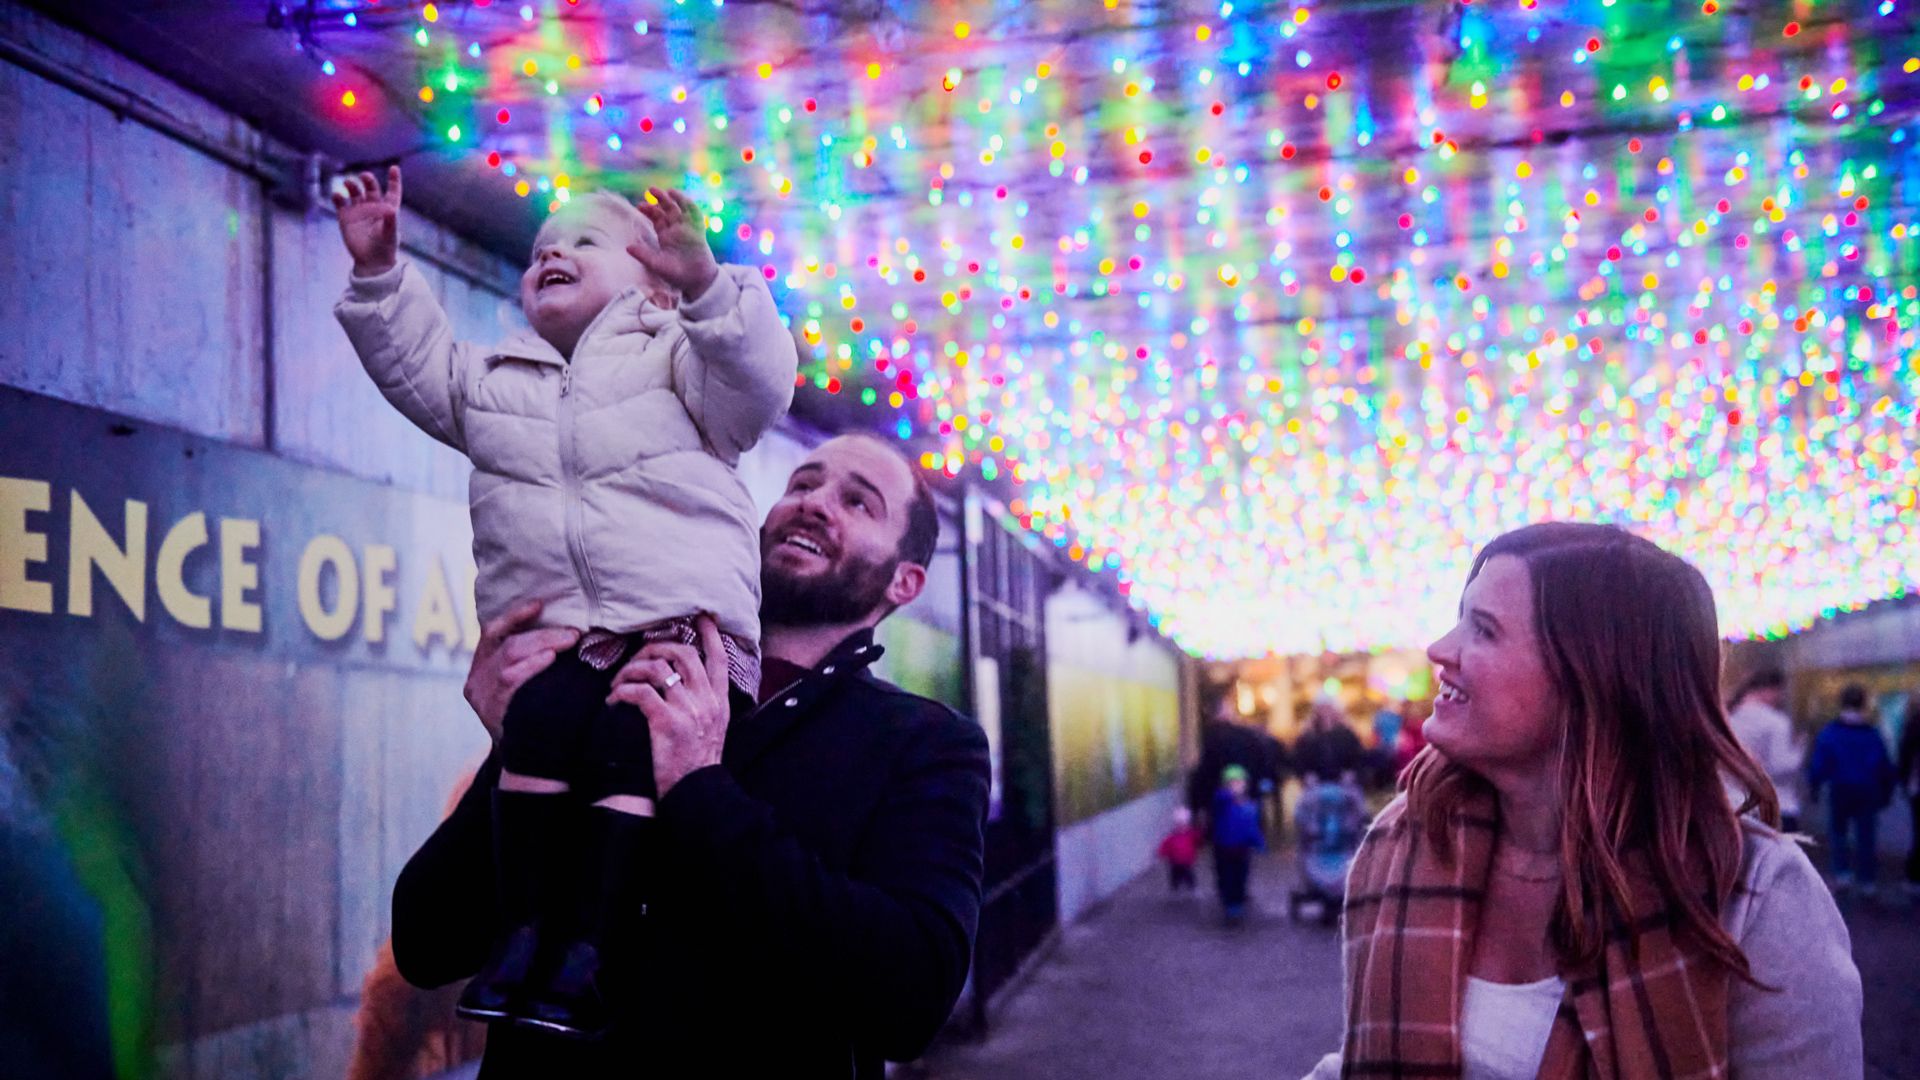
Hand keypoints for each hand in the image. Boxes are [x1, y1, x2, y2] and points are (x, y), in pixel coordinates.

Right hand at [333, 165, 402, 276]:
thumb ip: (390, 220)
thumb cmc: (385, 248)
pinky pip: (340, 202)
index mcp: (388, 209)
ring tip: (348, 184)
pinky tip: (337, 195)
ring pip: (355, 192)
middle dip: (367, 180)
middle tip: (364, 176)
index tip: (394, 168)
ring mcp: (359, 211)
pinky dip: (338, 197)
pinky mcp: (346, 217)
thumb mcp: (390, 234)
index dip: (393, 179)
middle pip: (371, 188)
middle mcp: (374, 207)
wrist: (372, 262)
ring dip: (351, 185)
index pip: (392, 191)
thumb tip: (391, 209)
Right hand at [464, 599, 579, 742]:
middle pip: (507, 644)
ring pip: (509, 658)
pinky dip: (531, 666)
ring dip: (543, 644)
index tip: (539, 604)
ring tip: (568, 640)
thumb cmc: (532, 715)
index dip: (515, 616)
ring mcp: (482, 697)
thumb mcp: (523, 686)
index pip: (493, 632)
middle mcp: (476, 679)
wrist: (526, 761)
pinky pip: (511, 681)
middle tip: (573, 633)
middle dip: (542, 634)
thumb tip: (568, 632)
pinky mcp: (491, 711)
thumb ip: (530, 660)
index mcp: (481, 667)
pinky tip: (550, 658)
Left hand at [606, 614, 730, 795]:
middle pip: (683, 653)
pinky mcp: (667, 722)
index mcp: (719, 701)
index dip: (709, 634)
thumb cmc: (697, 764)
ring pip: (657, 668)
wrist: (697, 793)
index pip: (718, 658)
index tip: (701, 616)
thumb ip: (705, 704)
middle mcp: (707, 700)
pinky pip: (639, 692)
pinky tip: (613, 701)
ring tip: (618, 683)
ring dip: (631, 670)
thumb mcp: (714, 730)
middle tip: (639, 655)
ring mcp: (688, 710)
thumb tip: (687, 683)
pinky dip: (621, 692)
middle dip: (656, 647)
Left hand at [632, 187, 718, 299]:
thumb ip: (643, 255)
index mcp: (666, 236)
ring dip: (672, 198)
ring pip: (680, 208)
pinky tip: (679, 196)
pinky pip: (694, 214)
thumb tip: (627, 247)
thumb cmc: (676, 274)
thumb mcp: (657, 264)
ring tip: (666, 190)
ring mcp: (688, 228)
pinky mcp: (698, 230)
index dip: (649, 210)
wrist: (697, 280)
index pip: (657, 218)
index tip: (640, 206)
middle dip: (659, 199)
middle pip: (667, 210)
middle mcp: (676, 230)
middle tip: (650, 190)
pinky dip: (687, 204)